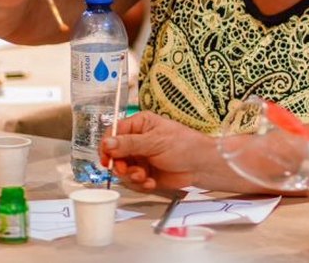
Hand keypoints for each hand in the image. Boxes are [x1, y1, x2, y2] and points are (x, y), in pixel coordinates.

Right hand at [100, 111, 217, 191]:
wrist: (201, 166)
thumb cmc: (185, 145)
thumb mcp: (155, 141)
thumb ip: (129, 144)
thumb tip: (107, 143)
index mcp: (139, 125)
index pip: (114, 132)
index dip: (107, 146)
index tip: (107, 158)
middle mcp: (137, 141)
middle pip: (115, 154)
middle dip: (121, 165)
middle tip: (127, 169)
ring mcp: (141, 158)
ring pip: (123, 169)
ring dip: (132, 176)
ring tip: (144, 176)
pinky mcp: (145, 173)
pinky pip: (133, 181)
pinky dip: (140, 184)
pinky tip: (151, 182)